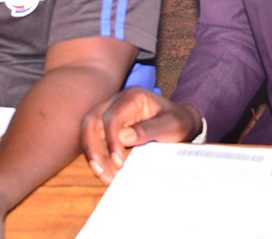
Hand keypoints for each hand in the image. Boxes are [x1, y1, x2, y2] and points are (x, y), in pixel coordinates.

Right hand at [81, 87, 202, 183]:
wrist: (182, 122)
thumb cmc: (178, 121)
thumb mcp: (171, 125)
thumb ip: (149, 129)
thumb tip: (123, 137)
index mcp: (132, 97)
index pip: (112, 116)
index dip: (111, 139)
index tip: (119, 162)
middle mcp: (117, 103)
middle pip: (92, 121)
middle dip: (93, 147)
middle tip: (102, 171)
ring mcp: (110, 114)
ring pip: (90, 132)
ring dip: (93, 155)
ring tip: (103, 175)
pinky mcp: (108, 128)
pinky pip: (96, 141)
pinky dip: (98, 157)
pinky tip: (105, 172)